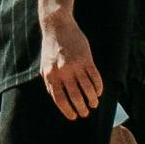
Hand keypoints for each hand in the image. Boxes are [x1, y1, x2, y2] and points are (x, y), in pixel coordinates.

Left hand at [37, 3, 102, 122]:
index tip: (74, 117)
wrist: (57, 26)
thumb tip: (57, 99)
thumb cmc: (51, 48)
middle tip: (86, 113)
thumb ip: (50, 82)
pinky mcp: (86, 59)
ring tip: (94, 104)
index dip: (68, 111)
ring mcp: (75, 65)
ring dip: (92, 99)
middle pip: (75, 97)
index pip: (60, 100)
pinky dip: (98, 87)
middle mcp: (63, 72)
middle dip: (82, 108)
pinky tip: (99, 92)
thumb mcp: (45, 66)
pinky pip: (95, 78)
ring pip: (87, 89)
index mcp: (51, 75)